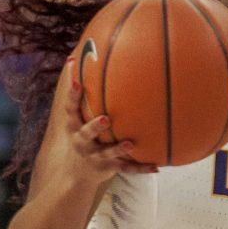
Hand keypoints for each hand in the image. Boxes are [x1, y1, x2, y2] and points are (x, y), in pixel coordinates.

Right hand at [62, 58, 156, 185]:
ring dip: (119, 149)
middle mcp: (83, 142)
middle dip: (95, 127)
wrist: (76, 172)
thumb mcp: (76, 117)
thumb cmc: (80, 133)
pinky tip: (156, 166)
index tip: (77, 81)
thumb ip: (80, 92)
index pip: (71, 109)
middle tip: (105, 118)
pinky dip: (141, 168)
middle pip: (87, 133)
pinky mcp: (109, 168)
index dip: (73, 95)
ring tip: (131, 144)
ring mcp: (96, 156)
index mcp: (75, 126)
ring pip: (108, 153)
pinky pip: (127, 168)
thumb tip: (75, 56)